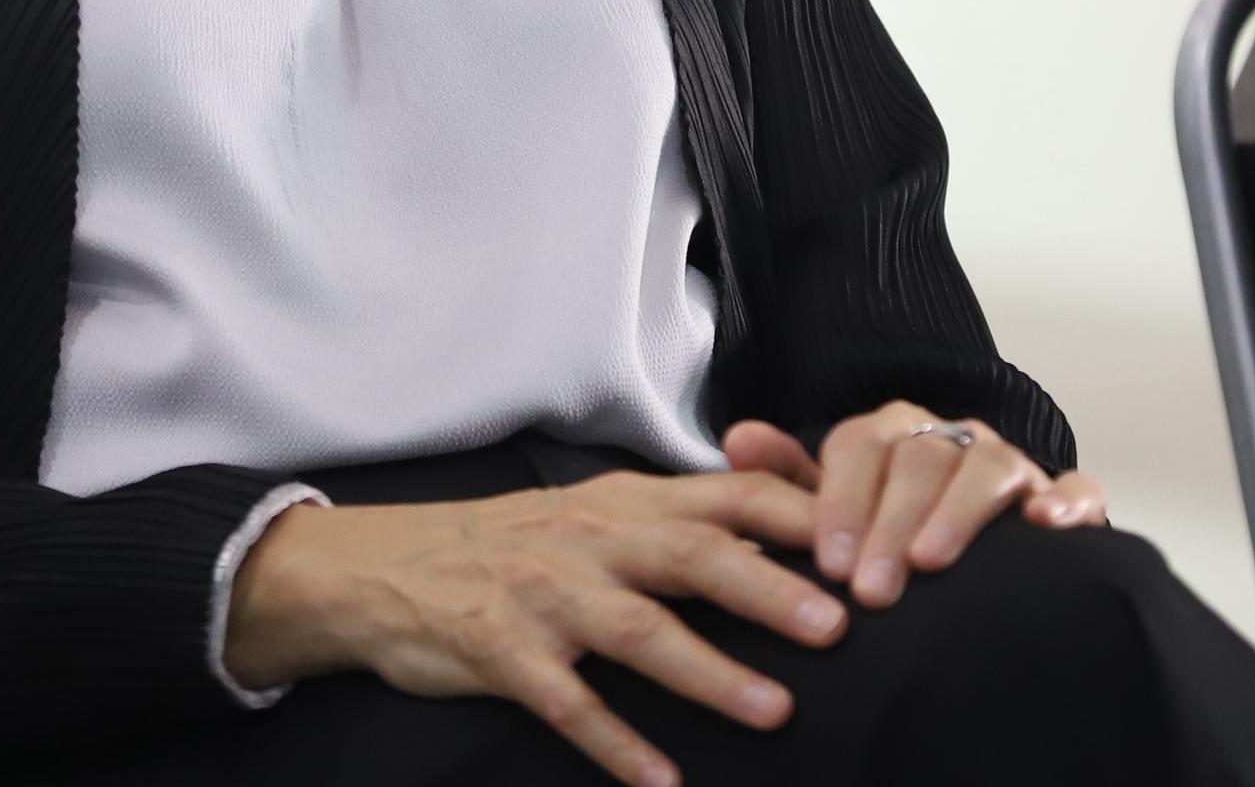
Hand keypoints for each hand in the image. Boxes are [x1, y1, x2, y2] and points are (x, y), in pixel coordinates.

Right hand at [222, 470, 844, 786]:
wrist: (386, 569)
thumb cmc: (512, 545)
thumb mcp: (595, 512)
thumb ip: (681, 516)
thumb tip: (791, 516)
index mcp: (627, 503)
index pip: (729, 496)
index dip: (801, 520)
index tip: (868, 550)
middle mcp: (591, 541)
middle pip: (692, 556)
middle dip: (769, 591)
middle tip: (839, 627)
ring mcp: (544, 596)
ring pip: (638, 632)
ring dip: (709, 673)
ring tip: (773, 711)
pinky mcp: (501, 652)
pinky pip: (566, 702)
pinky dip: (616, 742)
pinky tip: (662, 781)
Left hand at [722, 405, 1106, 611]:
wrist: (963, 565)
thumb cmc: (887, 538)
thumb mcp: (836, 512)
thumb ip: (788, 480)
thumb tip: (738, 439)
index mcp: (892, 433)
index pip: (860, 446)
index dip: (842, 502)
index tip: (827, 563)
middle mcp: (950, 438)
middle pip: (919, 460)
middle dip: (890, 524)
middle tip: (871, 588)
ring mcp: (1008, 463)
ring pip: (986, 466)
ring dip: (956, 513)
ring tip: (930, 562)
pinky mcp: (1060, 495)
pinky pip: (1074, 487)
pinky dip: (1065, 500)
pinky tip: (1045, 527)